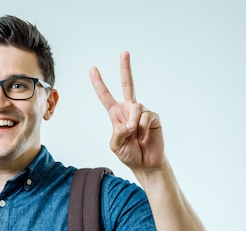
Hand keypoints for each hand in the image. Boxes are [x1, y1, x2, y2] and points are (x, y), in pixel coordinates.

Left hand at [90, 51, 164, 171]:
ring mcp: (142, 112)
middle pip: (127, 85)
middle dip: (125, 68)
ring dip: (133, 125)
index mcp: (116, 114)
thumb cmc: (129, 154)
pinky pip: (145, 117)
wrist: (146, 164)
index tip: (92, 68)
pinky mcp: (153, 117)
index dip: (99, 83)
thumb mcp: (115, 146)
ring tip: (135, 137)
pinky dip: (143, 129)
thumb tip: (129, 122)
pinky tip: (144, 137)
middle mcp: (129, 109)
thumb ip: (118, 133)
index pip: (105, 96)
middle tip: (124, 53)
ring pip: (135, 108)